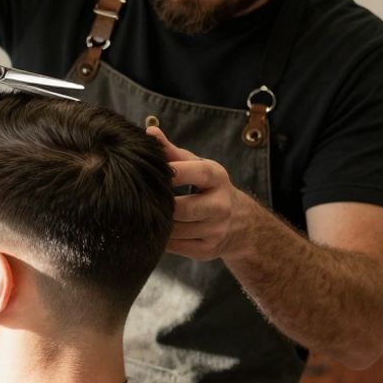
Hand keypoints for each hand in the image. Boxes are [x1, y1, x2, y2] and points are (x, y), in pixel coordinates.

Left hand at [146, 126, 245, 260]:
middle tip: (141, 200)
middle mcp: (221, 205)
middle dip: (161, 205)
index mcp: (217, 178)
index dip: (170, 173)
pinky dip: (162, 239)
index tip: (150, 173)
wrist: (242, 223)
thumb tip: (149, 132)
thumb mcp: (198, 166)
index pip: (194, 173)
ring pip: (175, 230)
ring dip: (158, 223)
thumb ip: (172, 152)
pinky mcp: (208, 250)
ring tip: (145, 214)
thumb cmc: (208, 187)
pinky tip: (156, 229)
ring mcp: (216, 230)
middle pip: (181, 209)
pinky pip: (175, 247)